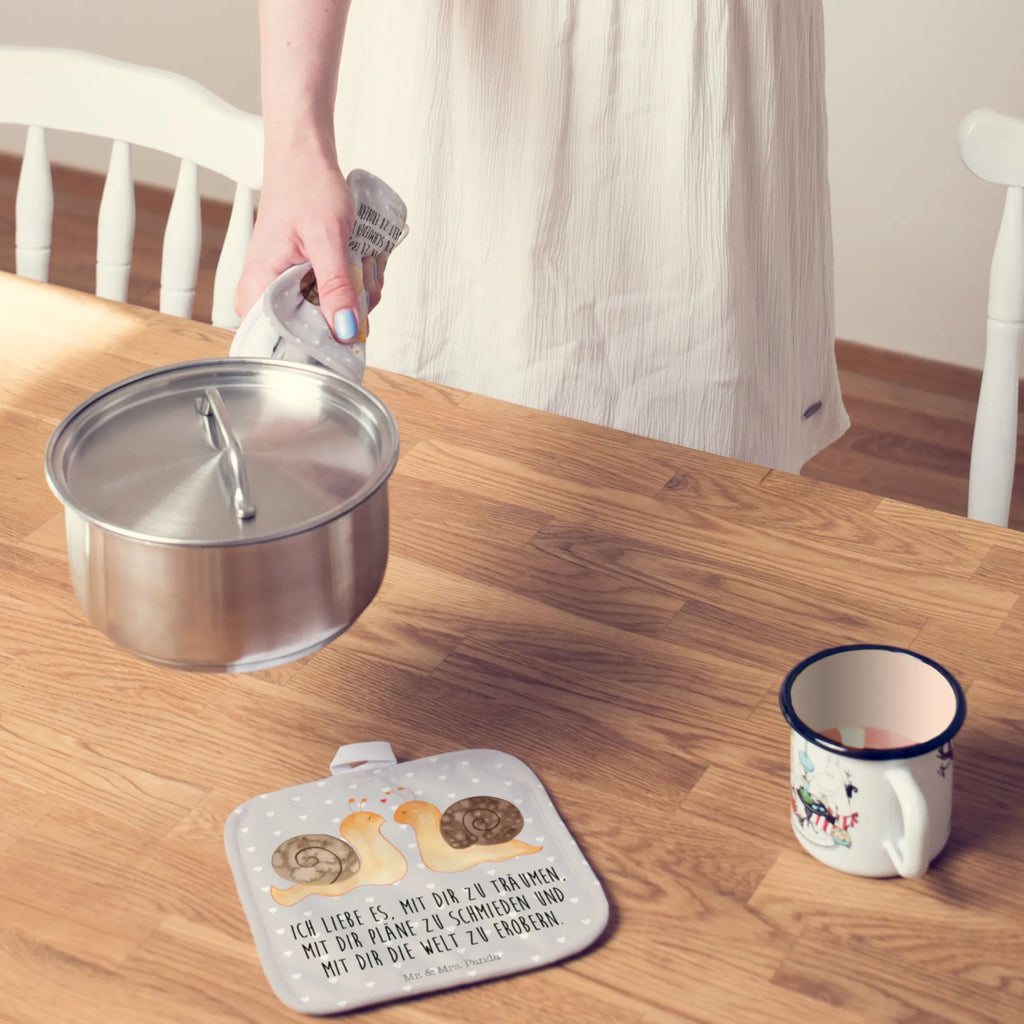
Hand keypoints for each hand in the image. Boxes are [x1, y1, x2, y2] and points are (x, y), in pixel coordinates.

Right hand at [234, 156, 364, 340]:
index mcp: (256, 291)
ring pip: (330, 317)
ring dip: (357, 294)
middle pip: (314, 333)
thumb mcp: (328, 239)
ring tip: (360, 260)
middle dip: (349, 309)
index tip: (353, 323)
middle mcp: (263, 297)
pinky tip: (359, 262)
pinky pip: (333, 300)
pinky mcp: (300, 283)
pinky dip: (353, 285)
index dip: (325, 342)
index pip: (287, 344)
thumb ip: (337, 287)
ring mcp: (283, 290)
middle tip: (361, 273)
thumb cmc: (306, 187)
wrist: (305, 159)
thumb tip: (346, 331)